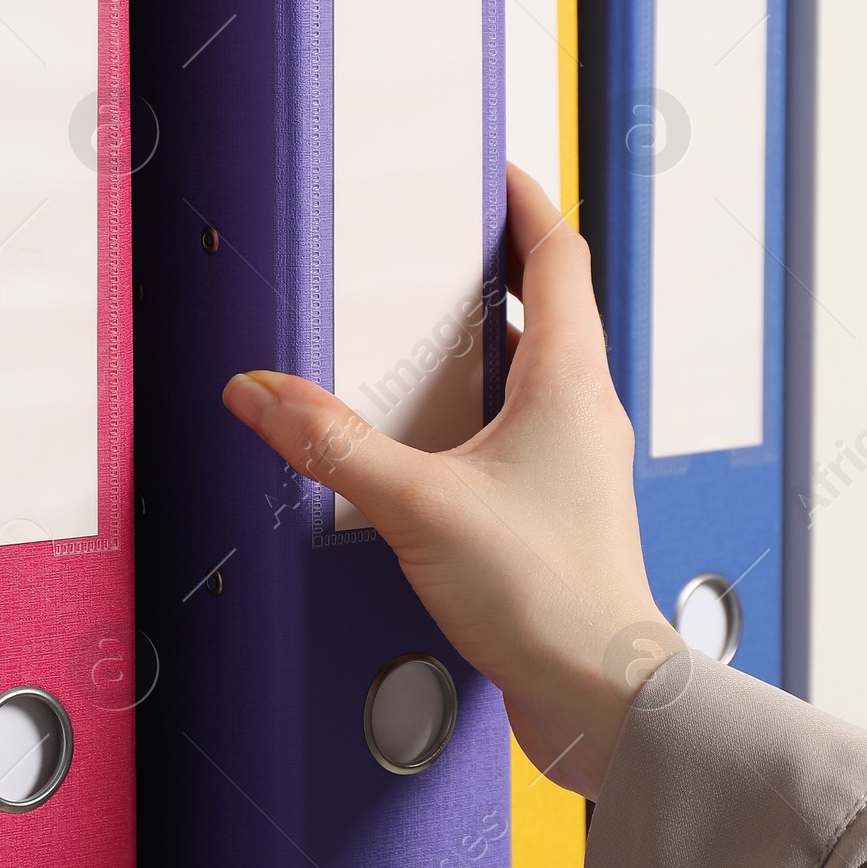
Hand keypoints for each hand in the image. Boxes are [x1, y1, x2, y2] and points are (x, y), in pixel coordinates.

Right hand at [222, 164, 683, 800]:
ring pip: (535, 377)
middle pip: (549, 309)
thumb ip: (333, 445)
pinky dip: (478, 416)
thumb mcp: (419, 506)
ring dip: (485, 348)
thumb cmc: (551, 600)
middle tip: (439, 248)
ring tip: (421, 338)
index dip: (524, 203)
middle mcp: (586, 413)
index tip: (492, 172)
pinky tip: (429, 444)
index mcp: (571, 380)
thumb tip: (263, 393)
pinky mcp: (560, 513)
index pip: (558, 255)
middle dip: (494, 271)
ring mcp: (578, 465)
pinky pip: (520, 436)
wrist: (603, 695)